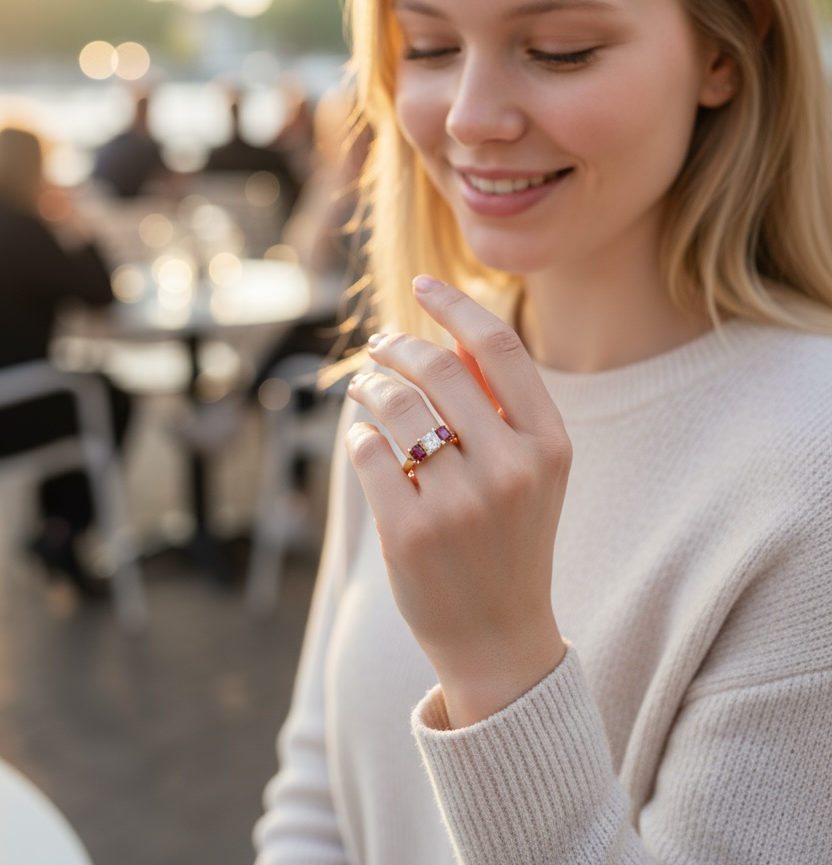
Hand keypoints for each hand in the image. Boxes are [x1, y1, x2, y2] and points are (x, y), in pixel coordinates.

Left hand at [346, 276, 569, 727]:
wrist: (501, 640)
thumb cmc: (512, 538)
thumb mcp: (533, 469)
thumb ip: (502, 402)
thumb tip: (451, 328)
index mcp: (551, 445)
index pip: (500, 347)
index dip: (455, 305)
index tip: (422, 284)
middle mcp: (512, 470)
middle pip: (437, 368)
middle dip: (396, 345)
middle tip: (378, 344)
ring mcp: (460, 504)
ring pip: (393, 406)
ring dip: (369, 385)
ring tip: (363, 388)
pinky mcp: (409, 534)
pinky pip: (366, 453)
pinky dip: (357, 435)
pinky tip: (363, 439)